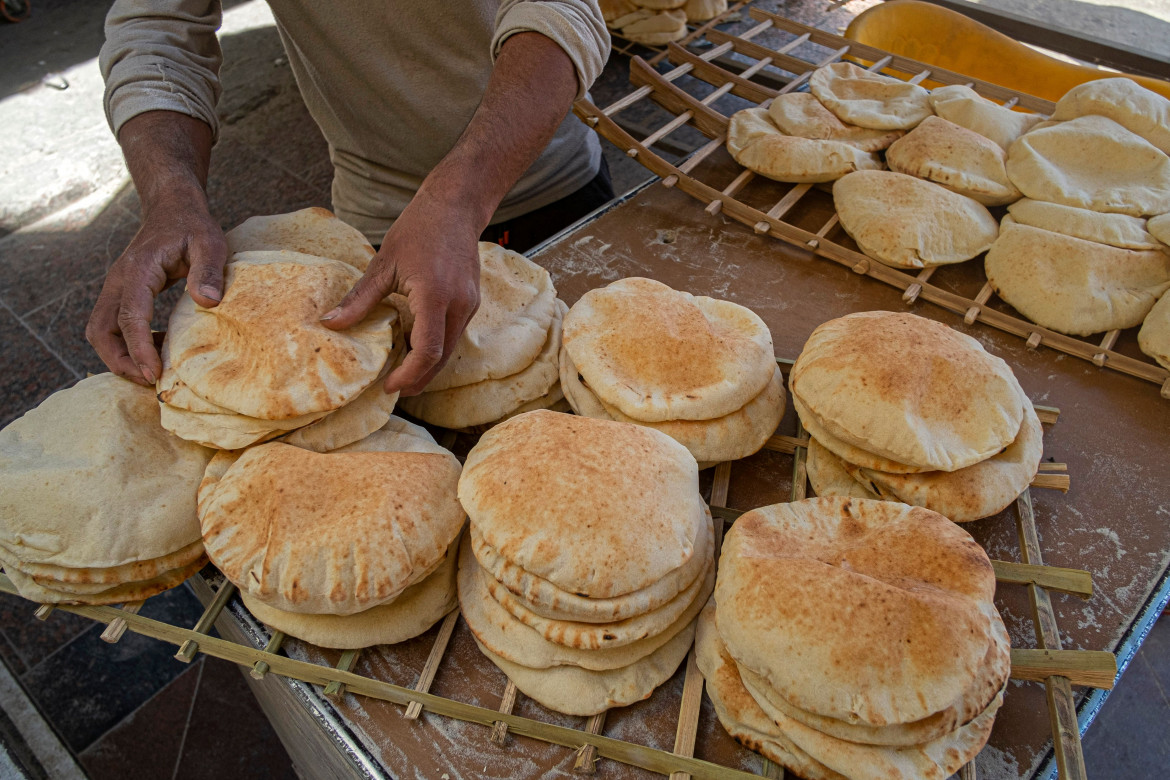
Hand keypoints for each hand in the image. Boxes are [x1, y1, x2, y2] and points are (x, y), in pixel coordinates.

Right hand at [86, 201, 225, 385]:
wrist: (172, 208)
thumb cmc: (192, 225)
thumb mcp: (209, 243)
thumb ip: (209, 271)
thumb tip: (208, 302)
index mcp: (138, 270)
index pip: (130, 317)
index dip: (139, 350)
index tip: (155, 375)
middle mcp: (119, 281)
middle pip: (101, 331)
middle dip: (120, 361)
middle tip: (150, 382)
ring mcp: (117, 288)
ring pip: (101, 332)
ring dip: (120, 356)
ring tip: (154, 372)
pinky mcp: (122, 294)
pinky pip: (113, 326)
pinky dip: (127, 345)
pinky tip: (158, 349)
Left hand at [321, 194, 480, 396]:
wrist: (455, 207)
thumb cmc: (418, 229)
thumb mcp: (383, 263)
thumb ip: (359, 299)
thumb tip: (330, 324)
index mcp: (434, 295)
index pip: (427, 351)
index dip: (408, 375)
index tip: (388, 385)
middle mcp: (458, 304)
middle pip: (441, 359)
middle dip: (417, 379)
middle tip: (392, 388)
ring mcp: (469, 304)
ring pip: (449, 350)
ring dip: (426, 365)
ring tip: (400, 371)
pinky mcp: (471, 302)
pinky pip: (453, 335)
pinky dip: (435, 347)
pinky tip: (414, 344)